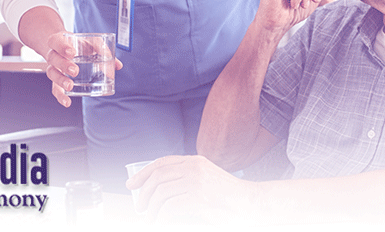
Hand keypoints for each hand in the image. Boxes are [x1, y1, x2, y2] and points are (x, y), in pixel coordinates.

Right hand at [45, 31, 123, 107]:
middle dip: (64, 65)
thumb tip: (117, 65)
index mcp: (59, 41)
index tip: (72, 52)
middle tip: (75, 70)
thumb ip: (102, 50)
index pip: (55, 41)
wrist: (64, 47)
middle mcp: (53, 54)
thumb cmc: (79, 44)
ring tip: (70, 86)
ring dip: (60, 80)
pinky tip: (67, 102)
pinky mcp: (56, 80)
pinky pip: (55, 88)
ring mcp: (53, 67)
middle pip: (53, 58)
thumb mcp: (89, 42)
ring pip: (52, 73)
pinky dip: (60, 96)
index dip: (62, 46)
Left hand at [126, 155, 259, 223]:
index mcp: (195, 161)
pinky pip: (169, 208)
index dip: (143, 173)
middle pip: (158, 178)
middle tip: (140, 208)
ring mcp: (197, 182)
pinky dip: (161, 217)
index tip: (132, 184)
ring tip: (150, 219)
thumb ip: (186, 179)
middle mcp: (194, 168)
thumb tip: (157, 191)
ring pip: (161, 194)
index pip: (162, 163)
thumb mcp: (206, 179)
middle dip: (144, 194)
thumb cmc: (229, 197)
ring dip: (151, 210)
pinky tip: (161, 223)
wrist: (252, 204)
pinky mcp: (199, 199)